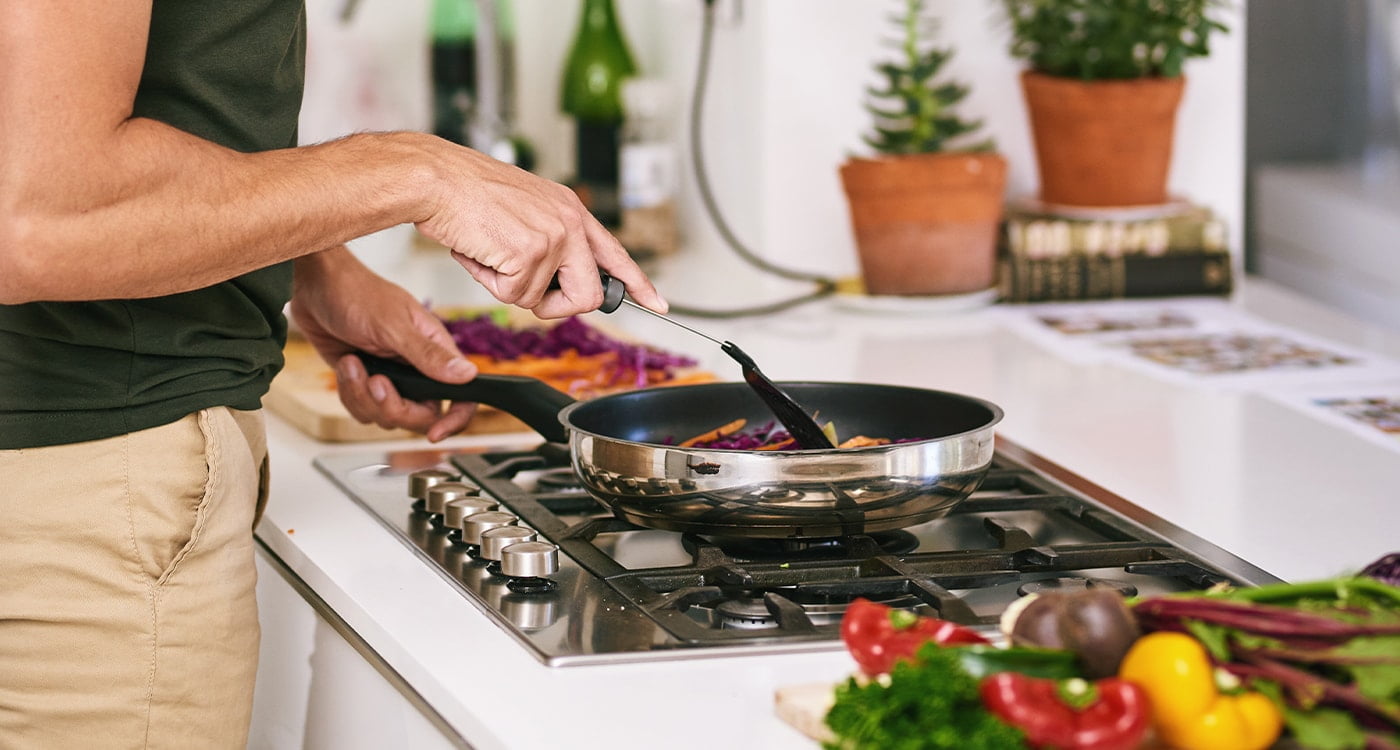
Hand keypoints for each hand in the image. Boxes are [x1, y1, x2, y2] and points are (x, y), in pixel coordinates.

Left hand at [290, 247, 477, 441]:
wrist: (315, 287)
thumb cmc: (357, 293)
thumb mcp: (393, 326)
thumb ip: (429, 354)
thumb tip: (468, 375)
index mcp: (436, 351)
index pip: (462, 396)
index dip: (454, 420)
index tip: (435, 434)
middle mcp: (417, 368)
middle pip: (421, 415)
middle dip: (393, 407)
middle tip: (375, 382)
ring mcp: (391, 377)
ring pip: (387, 416)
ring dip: (363, 396)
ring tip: (353, 364)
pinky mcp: (365, 381)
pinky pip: (363, 409)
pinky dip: (349, 392)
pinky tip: (346, 364)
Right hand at [408, 136, 666, 317]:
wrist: (436, 178)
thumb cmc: (467, 196)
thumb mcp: (523, 212)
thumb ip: (548, 243)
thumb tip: (553, 286)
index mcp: (570, 211)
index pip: (615, 254)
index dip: (638, 284)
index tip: (659, 304)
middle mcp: (570, 222)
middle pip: (589, 296)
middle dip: (556, 305)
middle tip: (524, 288)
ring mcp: (554, 238)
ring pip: (543, 301)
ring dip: (510, 289)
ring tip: (491, 255)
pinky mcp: (531, 253)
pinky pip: (516, 296)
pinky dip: (490, 283)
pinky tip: (480, 253)